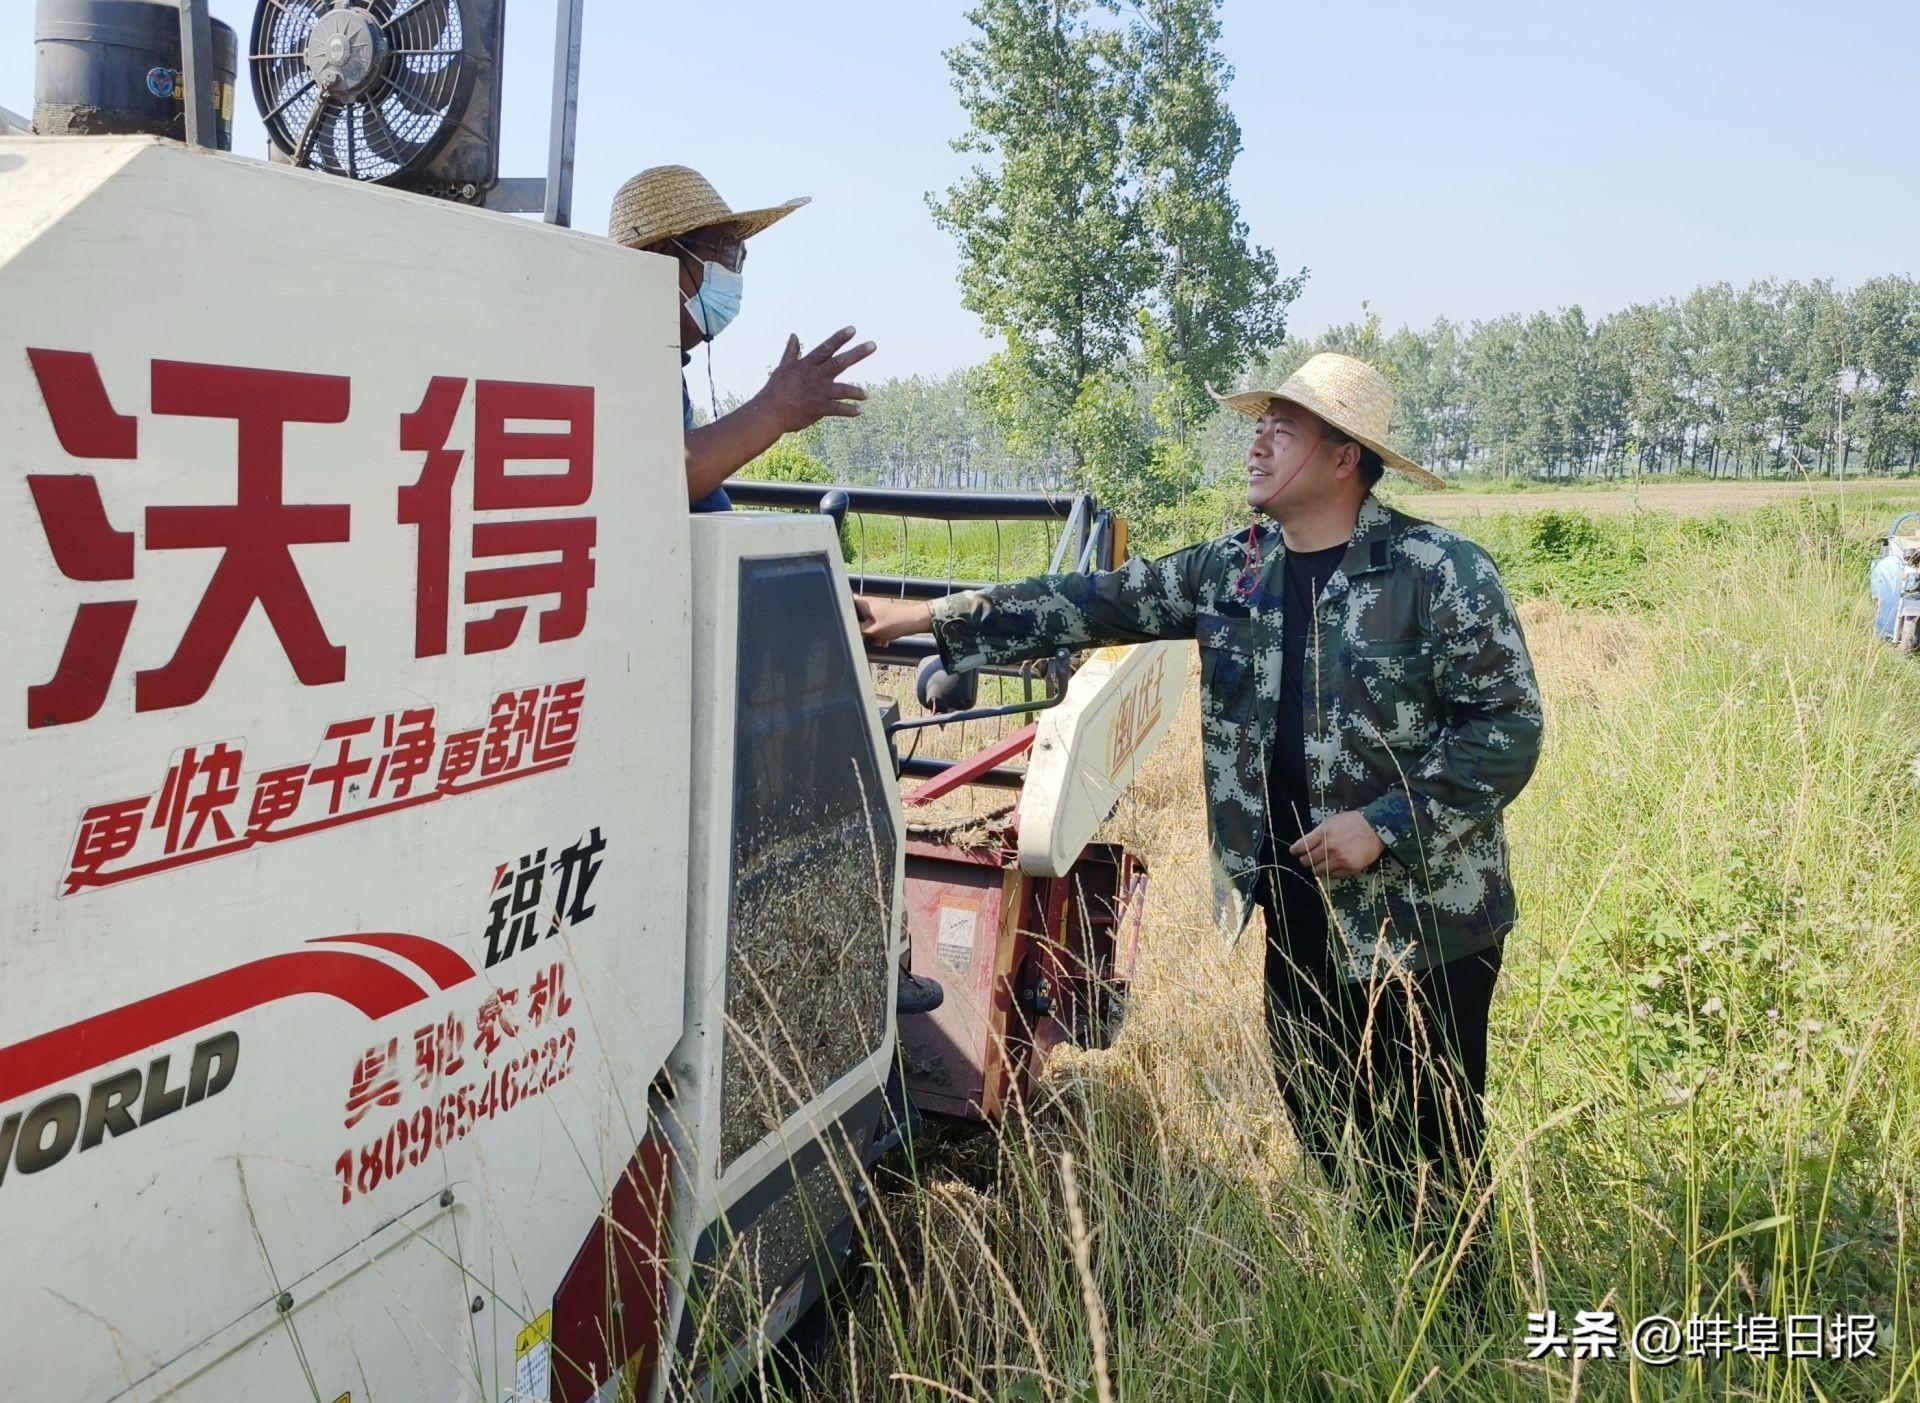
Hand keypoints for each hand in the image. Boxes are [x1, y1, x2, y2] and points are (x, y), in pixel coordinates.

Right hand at [757, 327, 876, 433]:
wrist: (770, 412)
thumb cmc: (776, 389)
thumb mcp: (784, 367)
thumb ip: (791, 351)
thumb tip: (793, 335)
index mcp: (807, 365)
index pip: (826, 348)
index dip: (840, 338)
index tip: (853, 329)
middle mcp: (815, 376)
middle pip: (840, 362)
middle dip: (857, 353)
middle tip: (873, 345)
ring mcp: (818, 392)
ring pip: (843, 389)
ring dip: (856, 391)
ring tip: (865, 395)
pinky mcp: (819, 408)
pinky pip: (838, 409)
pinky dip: (849, 410)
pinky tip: (859, 411)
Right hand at [854, 596, 932, 645]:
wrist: (914, 622)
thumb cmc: (894, 623)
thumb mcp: (871, 630)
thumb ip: (856, 630)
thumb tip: (847, 631)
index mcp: (863, 605)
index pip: (847, 602)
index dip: (843, 611)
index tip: (847, 624)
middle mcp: (869, 606)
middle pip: (856, 619)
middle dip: (861, 631)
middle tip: (868, 637)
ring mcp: (877, 612)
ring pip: (867, 626)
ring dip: (872, 636)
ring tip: (880, 640)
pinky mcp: (884, 618)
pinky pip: (876, 628)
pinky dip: (880, 635)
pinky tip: (886, 640)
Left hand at [1289, 811, 1386, 879]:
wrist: (1375, 829)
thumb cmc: (1351, 823)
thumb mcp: (1331, 822)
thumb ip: (1316, 833)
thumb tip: (1303, 845)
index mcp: (1323, 833)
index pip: (1301, 847)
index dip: (1295, 850)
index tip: (1295, 851)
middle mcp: (1330, 848)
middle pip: (1306, 861)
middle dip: (1305, 859)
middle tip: (1309, 857)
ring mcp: (1339, 860)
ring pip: (1317, 871)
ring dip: (1316, 867)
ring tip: (1321, 862)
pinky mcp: (1348, 868)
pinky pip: (1331, 876)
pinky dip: (1329, 872)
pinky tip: (1333, 865)